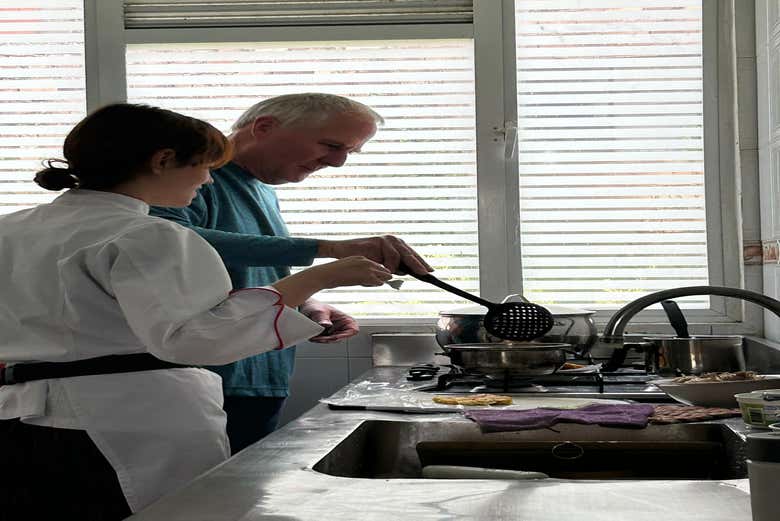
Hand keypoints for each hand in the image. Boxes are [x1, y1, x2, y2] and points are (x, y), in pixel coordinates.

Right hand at [272, 256, 390, 307]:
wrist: (325, 274)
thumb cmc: (332, 274)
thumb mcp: (346, 269)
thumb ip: (356, 272)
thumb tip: (361, 279)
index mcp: (361, 257)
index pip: (376, 265)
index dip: (377, 274)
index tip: (375, 280)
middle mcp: (366, 261)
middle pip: (383, 269)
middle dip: (383, 277)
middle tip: (375, 284)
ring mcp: (368, 268)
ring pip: (384, 275)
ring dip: (379, 282)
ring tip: (368, 285)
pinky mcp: (368, 276)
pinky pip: (380, 282)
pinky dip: (376, 286)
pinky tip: (365, 286)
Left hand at [300, 300, 358, 342]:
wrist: (306, 308)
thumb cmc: (316, 306)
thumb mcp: (319, 311)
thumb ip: (323, 318)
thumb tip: (326, 324)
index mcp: (345, 319)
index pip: (353, 330)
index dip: (346, 335)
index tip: (335, 337)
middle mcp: (341, 326)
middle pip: (340, 338)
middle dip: (329, 339)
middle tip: (319, 338)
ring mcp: (334, 331)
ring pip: (332, 341)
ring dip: (323, 340)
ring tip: (314, 337)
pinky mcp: (327, 335)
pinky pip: (326, 340)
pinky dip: (320, 340)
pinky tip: (314, 337)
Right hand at [317, 235, 432, 275]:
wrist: (341, 251)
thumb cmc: (359, 259)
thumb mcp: (378, 264)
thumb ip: (391, 267)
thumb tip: (403, 272)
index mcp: (393, 244)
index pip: (409, 254)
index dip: (420, 263)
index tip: (430, 272)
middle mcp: (390, 240)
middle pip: (408, 253)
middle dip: (418, 264)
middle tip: (427, 273)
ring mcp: (383, 240)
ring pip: (399, 255)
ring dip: (398, 267)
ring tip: (400, 273)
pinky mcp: (377, 241)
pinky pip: (388, 255)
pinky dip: (388, 265)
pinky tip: (388, 270)